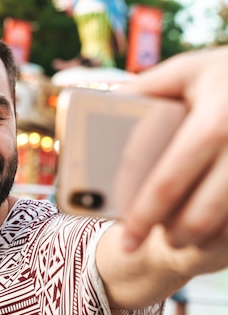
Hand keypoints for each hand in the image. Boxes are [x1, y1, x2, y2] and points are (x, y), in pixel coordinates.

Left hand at [116, 46, 227, 252]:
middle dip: (171, 233)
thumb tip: (100, 111)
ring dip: (199, 236)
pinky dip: (225, 233)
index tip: (127, 233)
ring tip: (175, 238)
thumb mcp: (185, 72)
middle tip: (140, 242)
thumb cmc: (221, 76)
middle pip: (203, 208)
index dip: (144, 211)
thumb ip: (144, 89)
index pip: (171, 176)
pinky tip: (208, 235)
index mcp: (216, 113)